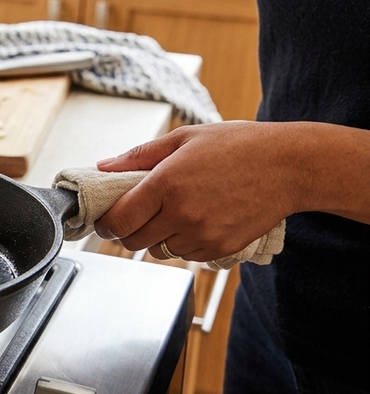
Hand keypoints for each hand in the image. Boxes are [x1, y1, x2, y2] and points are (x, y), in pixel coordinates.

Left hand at [93, 122, 302, 261]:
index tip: (104, 220)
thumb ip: (138, 156)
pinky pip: (187, 255)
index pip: (118, 220)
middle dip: (128, 232)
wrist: (289, 166)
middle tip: (135, 216)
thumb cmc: (238, 145)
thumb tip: (104, 166)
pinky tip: (197, 220)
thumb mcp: (184, 138)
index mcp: (166, 184)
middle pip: (133, 242)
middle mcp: (182, 213)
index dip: (105, 224)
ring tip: (173, 213)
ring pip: (159, 251)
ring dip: (157, 237)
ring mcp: (203, 234)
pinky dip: (184, 243)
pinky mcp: (221, 248)